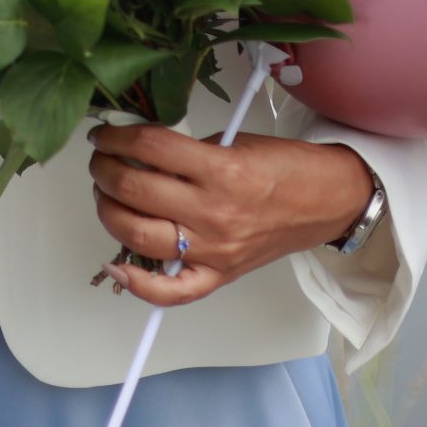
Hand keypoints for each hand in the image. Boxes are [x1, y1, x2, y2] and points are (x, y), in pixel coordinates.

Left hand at [86, 124, 373, 308]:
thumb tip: (137, 152)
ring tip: (105, 193)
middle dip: (104, 169)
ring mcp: (214, 249)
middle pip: (135, 190)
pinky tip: (116, 261)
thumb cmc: (283, 168)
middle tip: (100, 160)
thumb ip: (187, 153)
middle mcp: (214, 213)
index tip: (104, 135)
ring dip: (108, 210)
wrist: (326, 201)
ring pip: (137, 235)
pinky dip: (137, 282)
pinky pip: (170, 292)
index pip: (149, 147)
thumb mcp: (234, 143)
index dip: (116, 137)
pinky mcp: (218, 275)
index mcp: (221, 171)